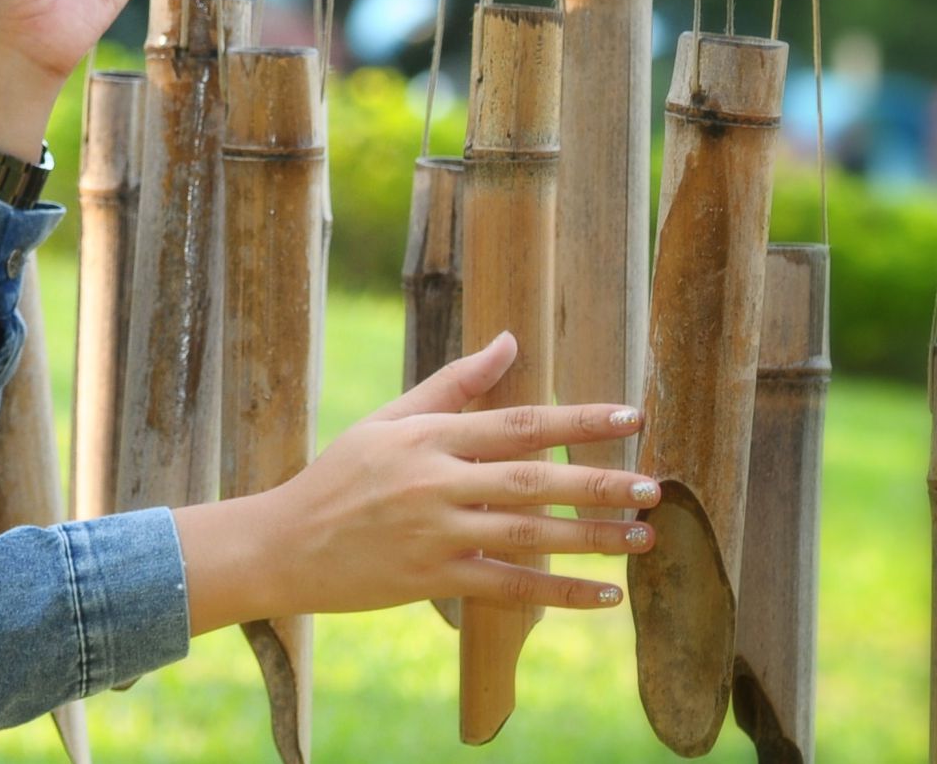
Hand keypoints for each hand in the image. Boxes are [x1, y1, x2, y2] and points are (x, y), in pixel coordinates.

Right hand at [170, 333, 653, 635]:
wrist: (283, 543)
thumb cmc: (339, 475)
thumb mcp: (390, 420)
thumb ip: (454, 384)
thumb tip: (509, 340)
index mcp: (428, 436)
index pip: (517, 423)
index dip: (577, 420)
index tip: (632, 417)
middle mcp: (435, 482)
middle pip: (532, 480)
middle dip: (597, 483)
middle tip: (653, 486)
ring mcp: (435, 534)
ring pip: (528, 535)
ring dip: (592, 539)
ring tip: (644, 537)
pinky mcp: (433, 580)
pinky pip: (509, 587)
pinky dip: (560, 593)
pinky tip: (605, 596)